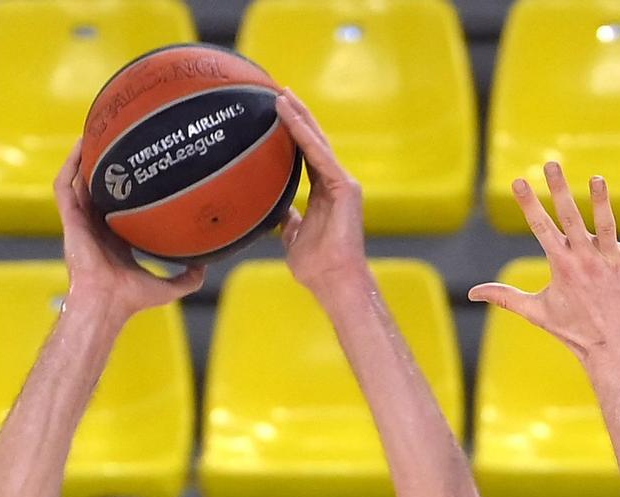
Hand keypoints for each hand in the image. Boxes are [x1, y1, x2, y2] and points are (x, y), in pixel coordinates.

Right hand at [55, 141, 204, 318]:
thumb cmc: (131, 300)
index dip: (128, 185)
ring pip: (79, 180)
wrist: (107, 303)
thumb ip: (188, 278)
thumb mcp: (168, 287)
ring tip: (98, 131)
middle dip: (106, 164)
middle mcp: (97, 226)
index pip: (120, 205)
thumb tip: (205, 266)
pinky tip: (83, 145)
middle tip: (119, 139)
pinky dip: (70, 165)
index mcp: (115, 239)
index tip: (141, 167)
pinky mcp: (70, 220)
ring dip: (85, 156)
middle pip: (99, 186)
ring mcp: (81, 221)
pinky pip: (64, 187)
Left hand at [274, 91, 368, 299]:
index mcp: (323, 193)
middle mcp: (334, 182)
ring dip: (299, 116)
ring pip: (316, 141)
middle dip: (297, 115)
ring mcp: (342, 182)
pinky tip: (289, 116)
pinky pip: (320, 154)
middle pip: (312, 141)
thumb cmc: (316, 266)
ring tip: (281, 95)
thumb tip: (274, 211)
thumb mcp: (293, 237)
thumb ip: (288, 219)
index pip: (306, 155)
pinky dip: (303, 134)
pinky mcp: (344, 186)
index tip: (276, 114)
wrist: (333, 280)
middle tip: (278, 92)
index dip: (292, 133)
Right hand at [468, 163, 619, 368]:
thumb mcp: (536, 312)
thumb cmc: (575, 331)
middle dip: (559, 190)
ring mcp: (612, 262)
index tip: (518, 181)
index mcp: (562, 266)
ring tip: (596, 179)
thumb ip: (505, 297)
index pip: (541, 228)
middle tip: (551, 164)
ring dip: (602, 200)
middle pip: (571, 217)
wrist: (613, 349)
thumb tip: (474, 293)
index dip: (528, 204)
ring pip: (607, 224)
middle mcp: (586, 260)